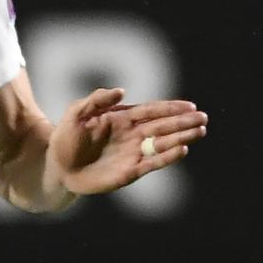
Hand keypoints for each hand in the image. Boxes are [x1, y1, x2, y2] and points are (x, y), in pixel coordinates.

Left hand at [48, 88, 206, 195]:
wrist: (58, 166)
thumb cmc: (66, 137)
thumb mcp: (76, 113)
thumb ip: (96, 100)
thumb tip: (121, 91)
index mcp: (122, 118)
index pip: (151, 110)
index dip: (171, 108)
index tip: (190, 105)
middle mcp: (132, 135)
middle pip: (163, 126)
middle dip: (183, 122)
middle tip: (203, 118)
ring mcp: (133, 153)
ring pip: (163, 143)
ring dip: (181, 137)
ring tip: (200, 131)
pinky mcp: (131, 171)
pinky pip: (154, 163)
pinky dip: (168, 156)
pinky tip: (183, 150)